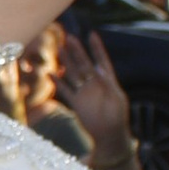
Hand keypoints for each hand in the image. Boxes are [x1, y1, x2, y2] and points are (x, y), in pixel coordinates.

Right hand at [54, 27, 134, 154]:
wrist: (110, 135)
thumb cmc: (118, 117)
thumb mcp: (116, 99)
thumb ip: (107, 85)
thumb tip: (98, 72)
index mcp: (108, 81)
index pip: (101, 60)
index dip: (97, 48)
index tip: (91, 35)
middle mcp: (94, 84)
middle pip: (84, 64)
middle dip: (77, 51)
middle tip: (69, 38)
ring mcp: (84, 92)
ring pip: (73, 74)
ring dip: (66, 62)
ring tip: (59, 49)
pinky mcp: (76, 103)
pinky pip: (65, 90)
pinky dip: (58, 82)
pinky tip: (50, 74)